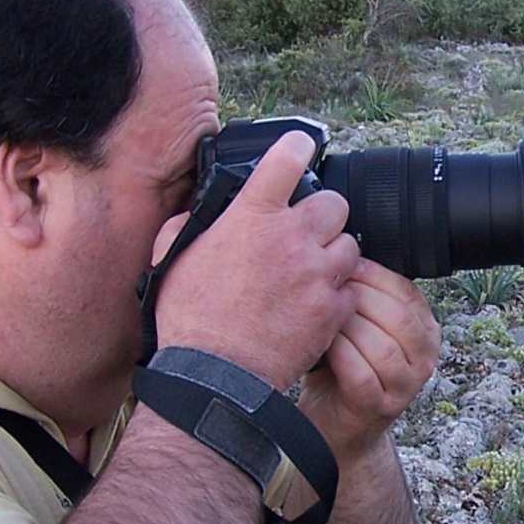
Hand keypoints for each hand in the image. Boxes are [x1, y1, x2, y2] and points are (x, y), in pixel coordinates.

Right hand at [152, 132, 360, 389]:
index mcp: (250, 216)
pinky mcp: (332, 309)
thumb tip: (201, 210)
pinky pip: (350, 289)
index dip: (298, 146)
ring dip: (333, 255)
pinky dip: (337, 296)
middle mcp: (290, 237)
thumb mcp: (173, 259)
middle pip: (334, 202)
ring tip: (313, 273)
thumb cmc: (190, 320)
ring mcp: (316, 273)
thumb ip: (191, 224)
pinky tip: (315, 306)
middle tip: (307, 233)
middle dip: (323, 215)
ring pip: (350, 245)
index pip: (287, 159)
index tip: (301, 147)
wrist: (216, 376)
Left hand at [297, 259, 439, 458]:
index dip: (370, 273)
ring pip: (383, 345)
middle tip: (324, 291)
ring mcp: (406, 386)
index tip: (340, 264)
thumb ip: (362, 295)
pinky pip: (362, 374)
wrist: (334, 423)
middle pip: (397, 315)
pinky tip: (324, 348)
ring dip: (347, 327)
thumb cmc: (342, 366)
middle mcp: (424, 357)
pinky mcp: (380, 407)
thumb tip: (343, 251)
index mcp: (423, 328)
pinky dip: (341, 355)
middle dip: (356, 298)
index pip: (405, 290)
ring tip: (321, 320)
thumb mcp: (359, 324)